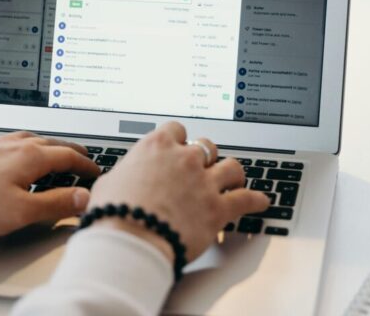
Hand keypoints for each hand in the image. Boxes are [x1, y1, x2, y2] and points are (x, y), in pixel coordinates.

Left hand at [0, 131, 99, 238]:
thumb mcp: (19, 212)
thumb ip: (56, 204)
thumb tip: (85, 197)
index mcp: (31, 156)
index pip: (70, 157)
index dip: (88, 166)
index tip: (98, 173)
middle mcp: (16, 143)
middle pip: (55, 143)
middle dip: (74, 153)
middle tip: (87, 161)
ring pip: (36, 140)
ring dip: (54, 148)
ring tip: (60, 156)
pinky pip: (19, 142)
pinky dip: (34, 147)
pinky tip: (24, 154)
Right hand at [88, 122, 268, 261]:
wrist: (130, 241)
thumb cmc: (114, 213)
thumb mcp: (109, 183)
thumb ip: (124, 174)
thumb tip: (121, 179)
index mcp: (157, 147)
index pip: (176, 130)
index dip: (178, 140)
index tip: (178, 148)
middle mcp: (184, 159)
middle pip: (206, 146)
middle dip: (205, 157)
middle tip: (202, 168)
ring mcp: (204, 182)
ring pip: (232, 167)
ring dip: (232, 174)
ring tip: (233, 180)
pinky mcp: (218, 208)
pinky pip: (246, 199)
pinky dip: (256, 200)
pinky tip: (261, 201)